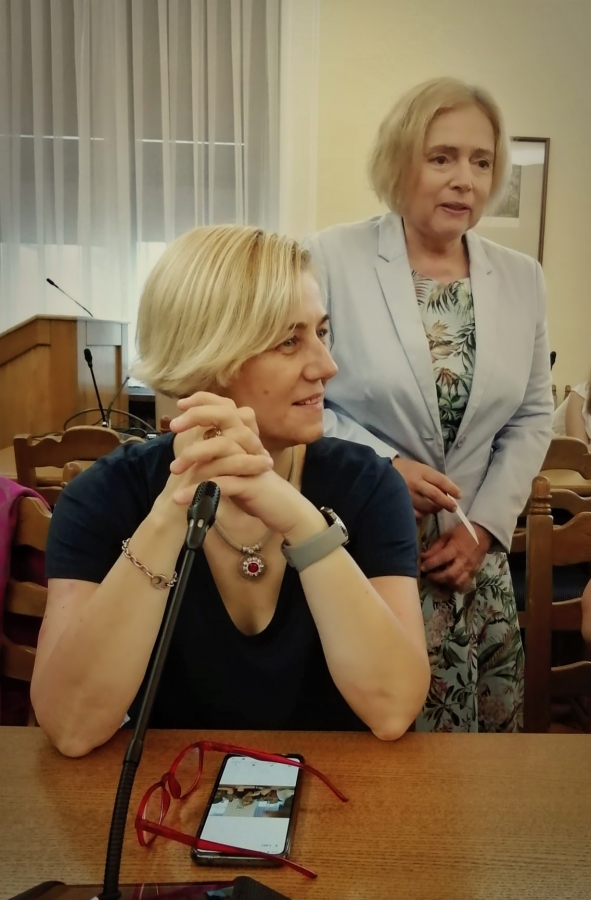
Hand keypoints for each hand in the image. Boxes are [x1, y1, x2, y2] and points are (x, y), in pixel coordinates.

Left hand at [164, 392, 322, 538]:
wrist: (284, 509)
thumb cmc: (255, 485)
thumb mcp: (236, 462)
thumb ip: (220, 449)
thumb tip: (193, 438)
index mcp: (245, 436)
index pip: (226, 407)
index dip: (204, 400)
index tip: (181, 404)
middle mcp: (250, 443)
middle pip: (226, 416)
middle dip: (198, 416)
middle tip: (174, 426)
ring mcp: (251, 462)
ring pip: (222, 447)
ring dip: (193, 456)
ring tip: (174, 469)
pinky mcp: (251, 484)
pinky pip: (221, 483)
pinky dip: (198, 490)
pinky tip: (180, 498)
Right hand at [392, 458, 460, 518]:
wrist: (381, 474)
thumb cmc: (406, 470)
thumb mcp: (420, 468)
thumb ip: (434, 479)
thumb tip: (449, 492)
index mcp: (421, 471)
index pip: (440, 480)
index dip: (451, 488)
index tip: (459, 495)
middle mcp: (415, 483)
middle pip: (435, 495)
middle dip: (447, 503)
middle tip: (453, 508)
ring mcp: (407, 495)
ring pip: (427, 506)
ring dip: (436, 509)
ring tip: (438, 508)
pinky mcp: (401, 505)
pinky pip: (417, 513)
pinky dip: (424, 513)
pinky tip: (424, 510)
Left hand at [420, 523, 491, 592]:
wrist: (483, 534)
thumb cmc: (462, 532)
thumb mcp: (447, 535)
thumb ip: (435, 547)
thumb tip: (423, 557)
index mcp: (456, 548)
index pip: (442, 558)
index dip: (430, 564)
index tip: (422, 567)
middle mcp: (464, 560)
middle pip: (450, 575)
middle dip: (436, 578)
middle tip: (428, 575)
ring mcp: (470, 568)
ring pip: (458, 582)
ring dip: (445, 584)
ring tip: (438, 580)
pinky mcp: (474, 573)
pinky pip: (465, 585)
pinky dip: (456, 587)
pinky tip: (449, 584)